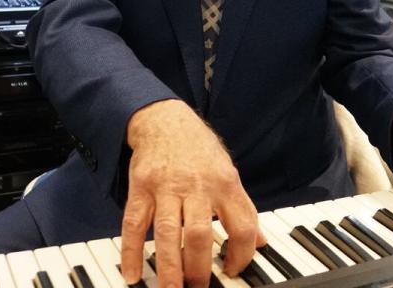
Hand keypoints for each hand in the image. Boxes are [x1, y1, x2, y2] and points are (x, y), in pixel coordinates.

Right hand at [121, 100, 265, 287]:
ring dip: (169, 267)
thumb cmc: (199, 150)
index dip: (243, 255)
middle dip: (198, 268)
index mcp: (225, 184)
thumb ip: (243, 208)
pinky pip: (133, 224)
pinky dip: (131, 251)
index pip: (242, 226)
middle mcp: (196, 186)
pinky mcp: (140, 187)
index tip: (233, 271)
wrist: (165, 119)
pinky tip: (132, 274)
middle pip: (199, 234)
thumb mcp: (229, 173)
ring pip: (167, 232)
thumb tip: (261, 241)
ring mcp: (166, 187)